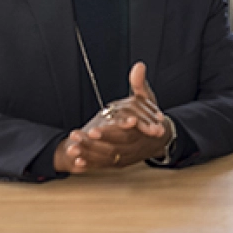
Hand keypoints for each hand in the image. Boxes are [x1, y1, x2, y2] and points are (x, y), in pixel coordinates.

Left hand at [53, 62, 172, 172]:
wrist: (159, 138)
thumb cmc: (151, 117)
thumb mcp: (148, 99)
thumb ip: (140, 84)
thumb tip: (138, 66)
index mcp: (143, 132)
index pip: (126, 135)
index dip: (109, 133)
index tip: (93, 130)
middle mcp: (135, 147)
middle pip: (114, 148)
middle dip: (94, 144)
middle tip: (78, 137)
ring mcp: (127, 157)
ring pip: (107, 158)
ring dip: (89, 154)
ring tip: (73, 148)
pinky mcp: (120, 163)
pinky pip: (104, 166)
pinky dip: (91, 165)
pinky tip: (77, 161)